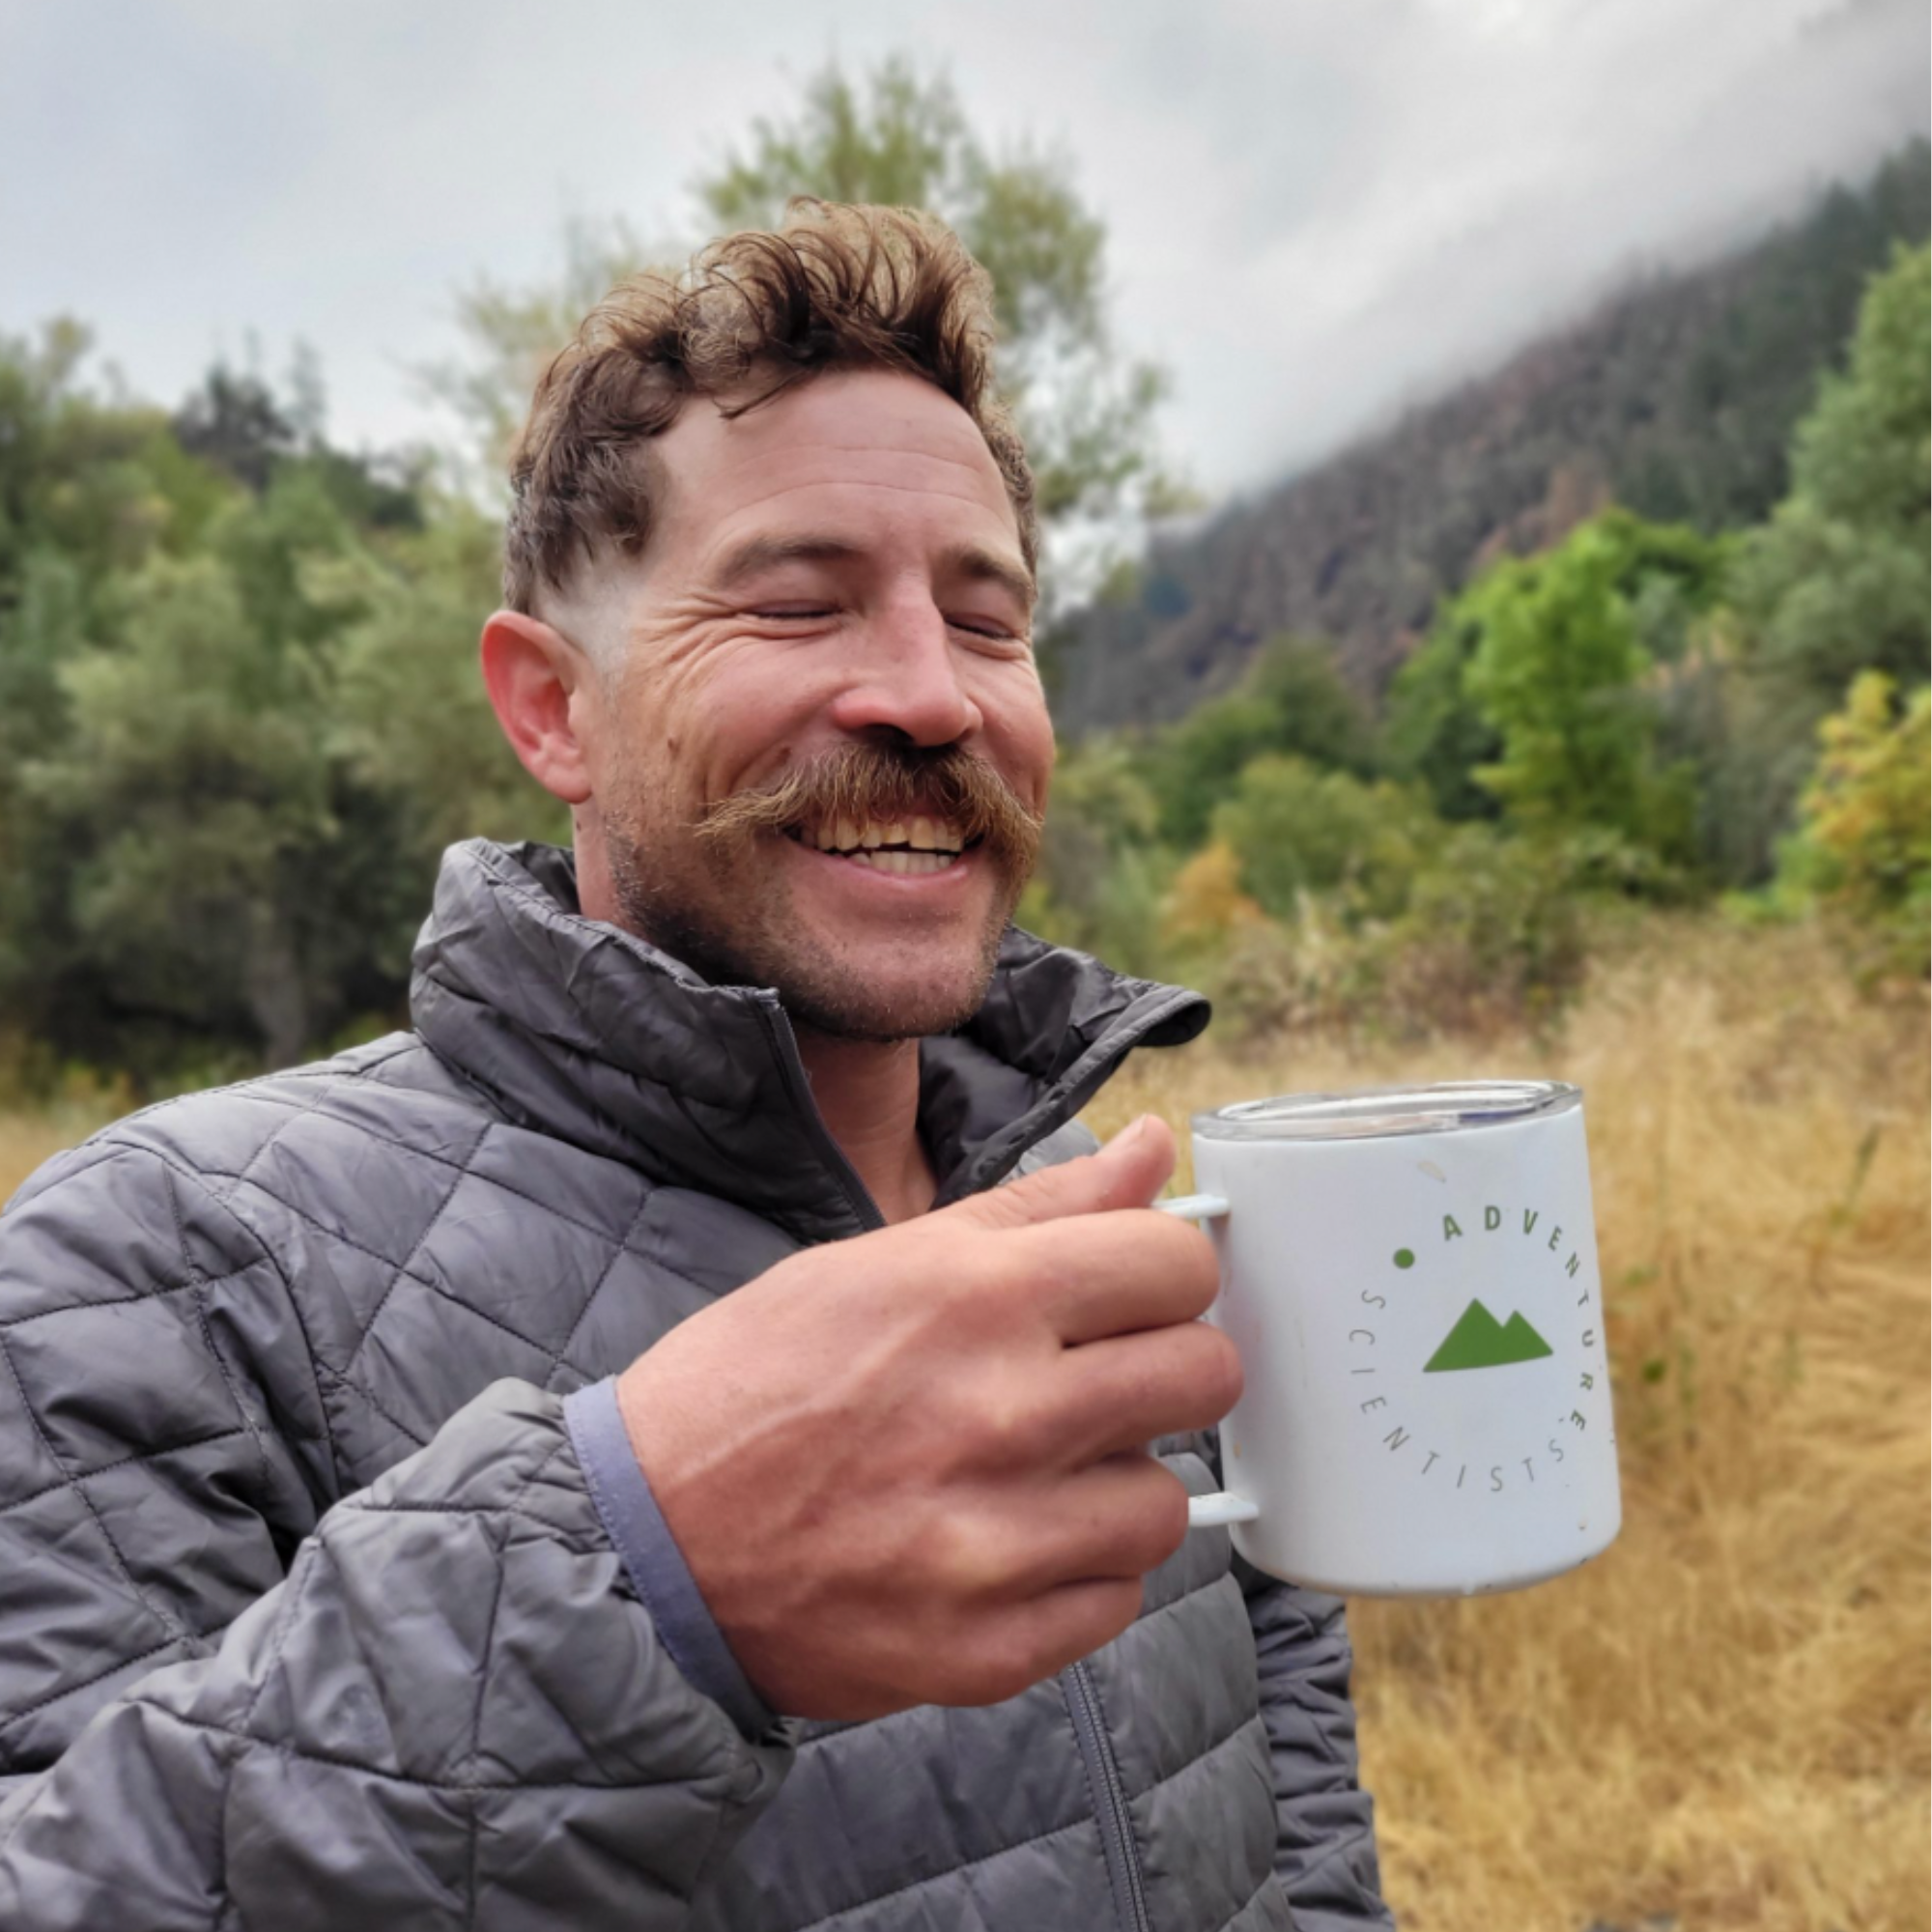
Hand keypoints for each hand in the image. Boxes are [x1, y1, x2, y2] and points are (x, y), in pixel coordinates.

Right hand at [615, 1116, 1237, 1720]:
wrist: (645, 1545)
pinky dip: (1077, 1572)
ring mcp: (997, 1544)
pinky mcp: (989, 1649)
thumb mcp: (881, 1261)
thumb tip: (1153, 1147)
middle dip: (1166, 1367)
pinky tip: (1007, 1541)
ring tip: (1036, 1471)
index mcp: (974, 1298)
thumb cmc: (756, 1382)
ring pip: (1167, 1502)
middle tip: (1100, 1378)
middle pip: (1204, 1378)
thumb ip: (1038, 1205)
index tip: (1134, 1291)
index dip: (1166, 1272)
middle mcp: (1000, 1416)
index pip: (1175, 1266)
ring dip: (1117, 1481)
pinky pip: (1116, 1601)